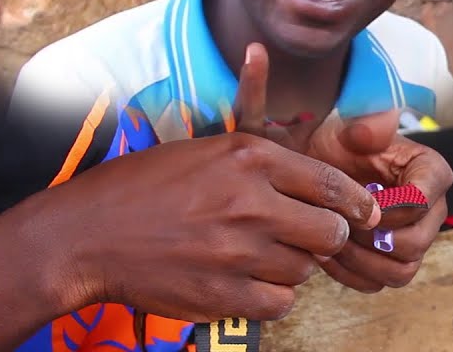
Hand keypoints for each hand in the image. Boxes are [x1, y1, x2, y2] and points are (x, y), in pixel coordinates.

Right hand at [48, 130, 379, 322]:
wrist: (88, 234)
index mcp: (251, 159)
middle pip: (329, 230)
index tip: (365, 212)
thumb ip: (265, 160)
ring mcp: (238, 252)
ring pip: (306, 269)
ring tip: (265, 256)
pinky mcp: (224, 294)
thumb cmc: (146, 187)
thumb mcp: (209, 149)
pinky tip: (251, 282)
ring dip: (294, 266)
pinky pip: (280, 302)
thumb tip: (318, 176)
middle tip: (310, 237)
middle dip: (327, 236)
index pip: (331, 183)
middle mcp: (251, 203)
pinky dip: (272, 296)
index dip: (356, 202)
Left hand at [234, 43, 452, 293]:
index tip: (358, 200)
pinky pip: (378, 283)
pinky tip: (325, 253)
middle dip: (371, 238)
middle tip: (339, 223)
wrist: (317, 167)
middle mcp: (432, 210)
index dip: (388, 208)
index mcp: (432, 173)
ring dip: (361, 261)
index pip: (422, 202)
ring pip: (400, 270)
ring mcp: (415, 239)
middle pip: (415, 243)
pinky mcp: (392, 262)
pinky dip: (350, 274)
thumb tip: (374, 133)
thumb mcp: (348, 126)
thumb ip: (366, 125)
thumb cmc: (337, 144)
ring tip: (330, 240)